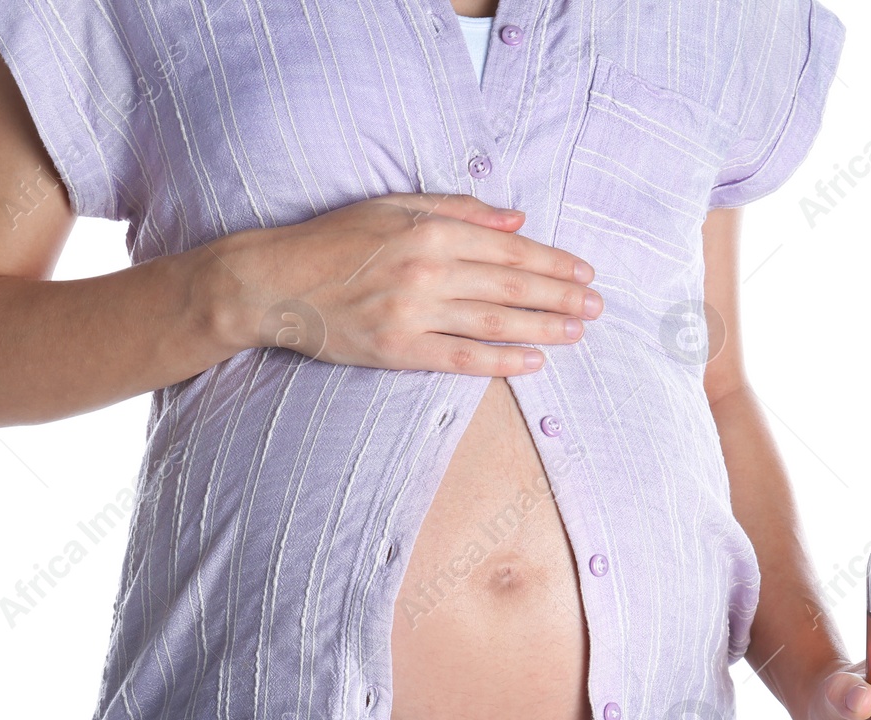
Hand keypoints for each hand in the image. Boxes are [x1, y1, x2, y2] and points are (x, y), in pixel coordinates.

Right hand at [203, 192, 603, 374]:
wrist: (274, 282)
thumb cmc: (332, 239)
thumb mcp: (394, 206)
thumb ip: (458, 209)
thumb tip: (517, 218)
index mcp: (430, 231)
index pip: (508, 247)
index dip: (552, 261)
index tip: (583, 271)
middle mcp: (427, 270)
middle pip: (511, 284)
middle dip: (561, 295)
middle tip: (597, 305)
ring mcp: (412, 312)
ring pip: (494, 321)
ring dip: (543, 327)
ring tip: (578, 332)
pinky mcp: (397, 349)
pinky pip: (460, 358)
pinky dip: (500, 361)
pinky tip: (533, 362)